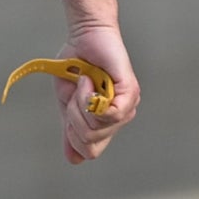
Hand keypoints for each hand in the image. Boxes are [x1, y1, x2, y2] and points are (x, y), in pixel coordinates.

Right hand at [52, 21, 138, 164]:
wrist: (83, 37)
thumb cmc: (76, 66)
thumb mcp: (68, 103)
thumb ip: (71, 130)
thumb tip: (73, 160)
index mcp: (106, 122)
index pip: (91, 151)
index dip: (73, 138)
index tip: (68, 113)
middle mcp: (120, 117)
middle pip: (92, 144)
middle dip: (74, 122)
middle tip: (75, 96)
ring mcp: (128, 105)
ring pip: (97, 128)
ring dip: (80, 105)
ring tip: (84, 82)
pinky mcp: (131, 93)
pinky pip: (109, 114)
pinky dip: (89, 96)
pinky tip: (88, 80)